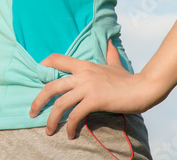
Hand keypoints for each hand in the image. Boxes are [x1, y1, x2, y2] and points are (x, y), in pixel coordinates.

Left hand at [28, 39, 156, 137]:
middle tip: (32, 112)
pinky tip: (70, 134)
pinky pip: (76, 115)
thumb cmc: (129, 79)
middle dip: (38, 101)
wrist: (143, 88)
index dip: (44, 66)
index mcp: (84, 65)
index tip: (36, 76)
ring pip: (60, 104)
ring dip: (52, 119)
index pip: (57, 60)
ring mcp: (88, 87)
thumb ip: (110, 54)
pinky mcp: (95, 100)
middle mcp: (82, 75)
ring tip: (49, 130)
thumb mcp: (115, 64)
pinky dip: (70, 126)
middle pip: (51, 86)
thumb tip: (110, 41)